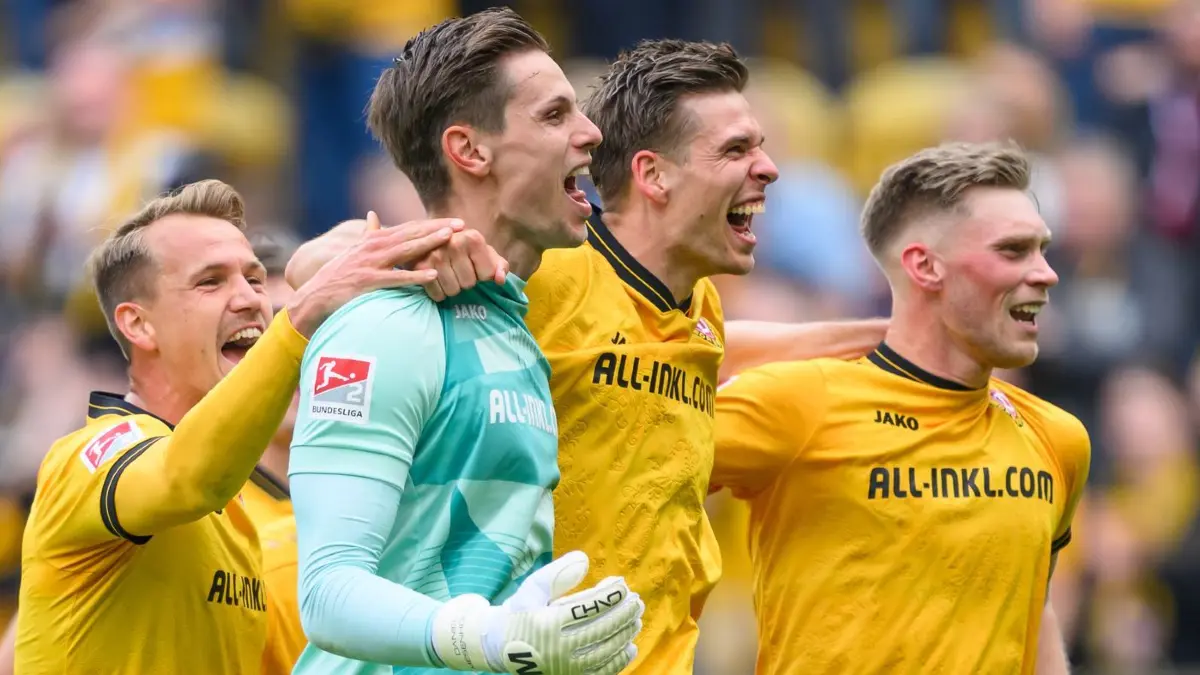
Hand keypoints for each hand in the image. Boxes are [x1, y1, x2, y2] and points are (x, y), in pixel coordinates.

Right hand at [285, 211, 462, 336]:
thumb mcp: (354, 250)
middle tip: (462, 224)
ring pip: (406, 251)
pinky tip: (434, 275)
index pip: (410, 228)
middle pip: (412, 234)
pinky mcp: (368, 282)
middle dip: (437, 229)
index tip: (454, 221)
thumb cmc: (337, 275)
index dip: (432, 224)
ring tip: (451, 239)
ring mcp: (371, 263)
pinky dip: (415, 276)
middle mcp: (374, 247)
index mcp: (375, 239)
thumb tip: (373, 215)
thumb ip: (367, 234)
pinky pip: (396, 278)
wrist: (315, 297)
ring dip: (430, 243)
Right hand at [412, 229, 507, 300]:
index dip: (483, 276)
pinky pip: (437, 294)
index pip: (487, 275)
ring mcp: (435, 254)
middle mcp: (452, 242)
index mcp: (472, 237)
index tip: (476, 267)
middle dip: (467, 282)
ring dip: (453, 288)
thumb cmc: (467, 251)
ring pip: (453, 290)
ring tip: (449, 275)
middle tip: (460, 271)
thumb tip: (500, 280)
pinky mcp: (420, 266)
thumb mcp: (486, 254)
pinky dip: (439, 293)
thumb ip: (500, 266)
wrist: (434, 243)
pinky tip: (439, 281)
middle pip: (468, 283)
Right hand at [431, 551, 642, 674]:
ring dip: (624, 635)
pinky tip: (630, 646)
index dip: (609, 597)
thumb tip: (585, 559)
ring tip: (636, 620)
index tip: (624, 586)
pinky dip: (618, 661)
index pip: (587, 609)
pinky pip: (600, 672)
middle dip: (623, 614)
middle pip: (600, 630)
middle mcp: (556, 648)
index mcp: (546, 622)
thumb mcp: (533, 587)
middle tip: (638, 602)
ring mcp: (564, 667)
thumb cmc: (521, 610)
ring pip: (604, 652)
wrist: (500, 646)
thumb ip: (559, 572)